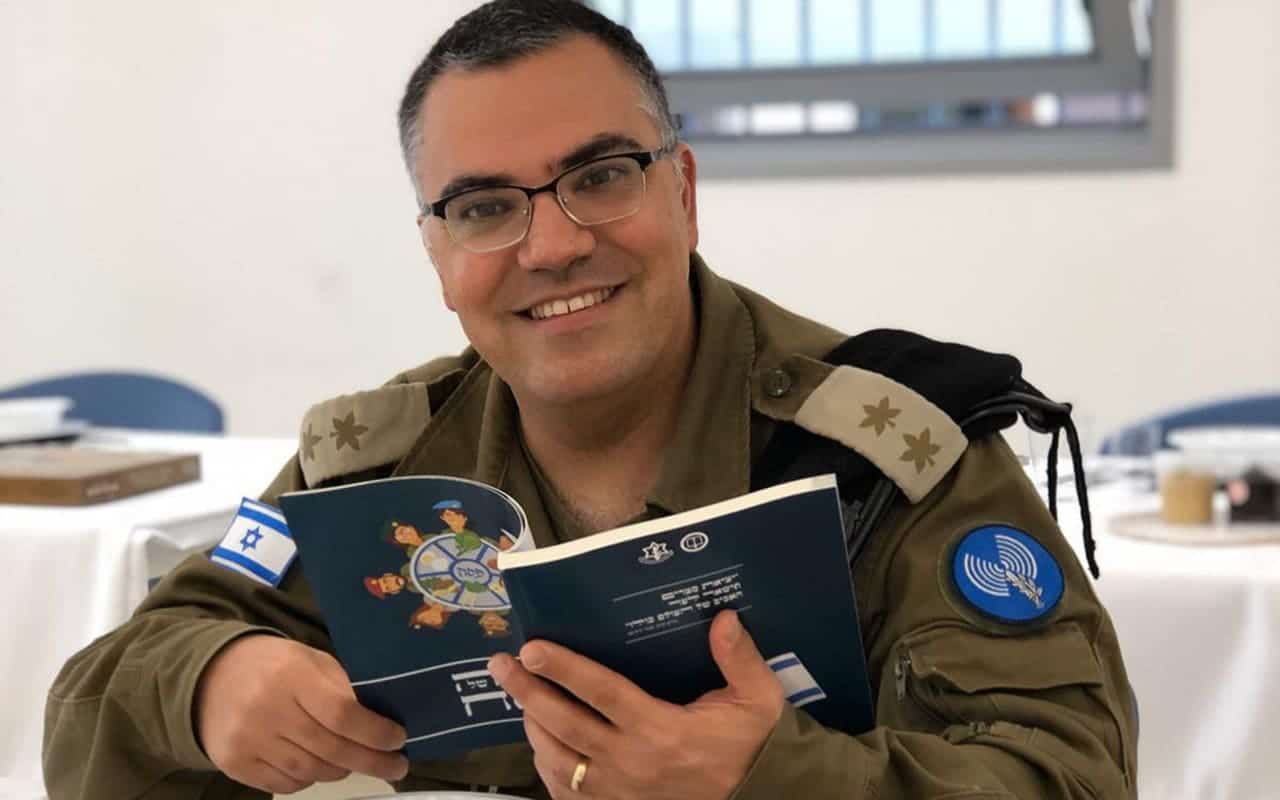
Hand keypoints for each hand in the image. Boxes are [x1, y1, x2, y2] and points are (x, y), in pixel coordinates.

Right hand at [194, 635, 408, 793]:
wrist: (211, 676)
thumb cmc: (275, 665)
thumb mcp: (311, 661)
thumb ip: (343, 688)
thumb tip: (383, 720)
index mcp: (291, 675)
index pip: (341, 713)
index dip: (375, 732)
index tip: (399, 739)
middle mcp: (267, 709)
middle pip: (330, 748)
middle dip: (371, 761)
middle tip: (396, 766)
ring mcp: (247, 740)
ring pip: (310, 771)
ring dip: (342, 771)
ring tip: (359, 763)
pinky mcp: (234, 764)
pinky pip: (285, 784)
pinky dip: (310, 780)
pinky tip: (322, 767)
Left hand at [488, 610, 783, 799]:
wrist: (755, 799)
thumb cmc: (749, 746)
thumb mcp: (758, 700)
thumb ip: (741, 659)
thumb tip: (724, 617)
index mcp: (661, 730)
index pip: (602, 692)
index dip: (564, 669)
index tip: (532, 648)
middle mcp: (631, 763)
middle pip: (564, 725)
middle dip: (527, 692)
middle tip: (501, 664)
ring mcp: (618, 795)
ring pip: (556, 760)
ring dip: (532, 726)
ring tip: (519, 697)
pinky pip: (565, 793)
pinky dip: (546, 767)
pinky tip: (541, 743)